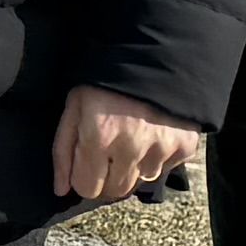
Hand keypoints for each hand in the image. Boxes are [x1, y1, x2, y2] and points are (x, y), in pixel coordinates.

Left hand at [51, 81, 204, 206]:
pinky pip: (165, 169)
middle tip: (109, 151)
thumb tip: (60, 190)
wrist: (156, 54)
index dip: (84, 175)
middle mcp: (131, 148)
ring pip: (140, 182)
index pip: (87, 188)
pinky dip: (157, 158)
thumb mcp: (75, 107)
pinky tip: (152, 134)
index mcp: (99, 137)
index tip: (87, 160)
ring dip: (133, 167)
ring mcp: (161, 149)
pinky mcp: (184, 146)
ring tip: (132, 138)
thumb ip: (64, 150)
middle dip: (107, 176)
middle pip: (115, 191)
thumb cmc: (106, 80)